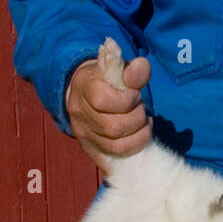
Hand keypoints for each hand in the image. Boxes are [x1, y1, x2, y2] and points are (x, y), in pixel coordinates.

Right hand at [66, 54, 151, 171]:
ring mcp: (83, 134)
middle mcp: (79, 113)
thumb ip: (132, 71)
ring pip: (116, 145)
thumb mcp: (118, 70)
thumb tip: (143, 66)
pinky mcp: (91, 148)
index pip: (103, 100)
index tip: (135, 94)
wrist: (85, 92)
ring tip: (143, 122)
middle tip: (141, 109)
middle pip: (113, 127)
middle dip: (137, 118)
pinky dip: (135, 145)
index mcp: (83, 87)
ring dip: (139, 133)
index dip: (127, 100)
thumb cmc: (106, 80)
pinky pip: (116, 155)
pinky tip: (140, 134)